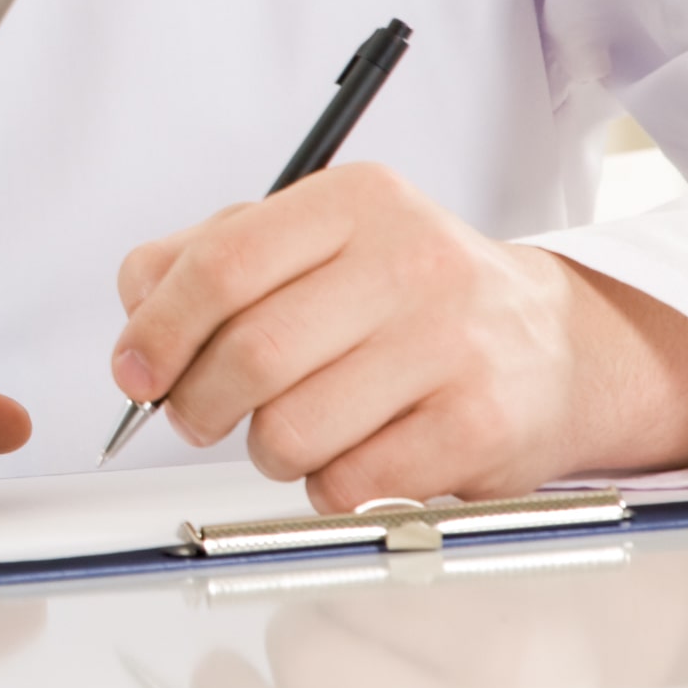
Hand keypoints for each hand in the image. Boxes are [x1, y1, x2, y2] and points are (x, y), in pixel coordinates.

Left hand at [109, 159, 687, 505]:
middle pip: (250, 354)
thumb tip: (135, 316)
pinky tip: (348, 458)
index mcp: (355, 202)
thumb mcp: (312, 242)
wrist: (555, 344)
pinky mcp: (482, 425)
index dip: (158, 330)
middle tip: (197, 417)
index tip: (133, 374)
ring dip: (264, 451)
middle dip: (198, 404)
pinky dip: (325, 485)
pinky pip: (351, 481)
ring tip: (285, 436)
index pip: (221, 266)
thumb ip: (205, 258)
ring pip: (293, 428)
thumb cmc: (403, 295)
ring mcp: (454, 344)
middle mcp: (411, 261)